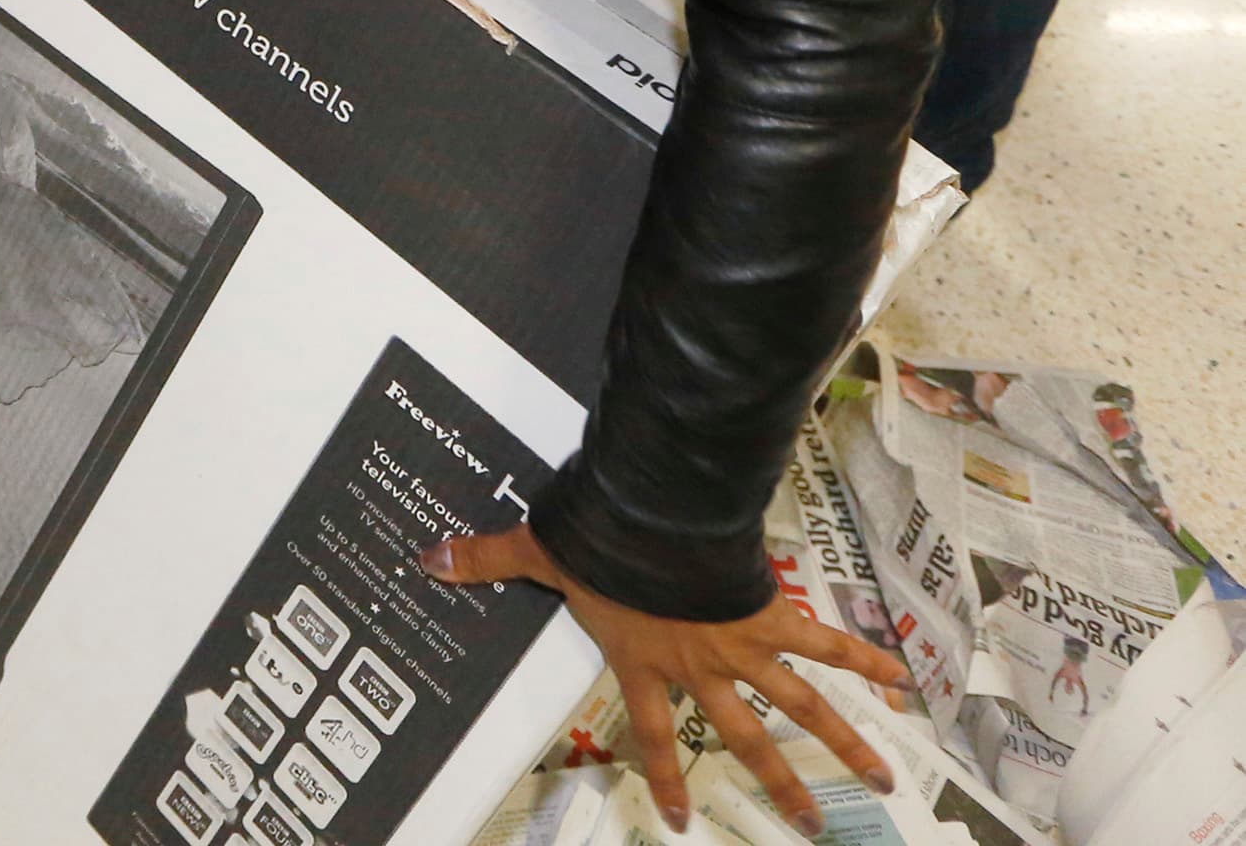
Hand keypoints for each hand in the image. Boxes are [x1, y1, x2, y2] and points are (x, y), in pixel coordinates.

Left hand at [425, 526, 904, 834]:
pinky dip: (864, 657)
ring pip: (799, 703)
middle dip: (780, 784)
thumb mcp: (535, 551)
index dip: (665, 778)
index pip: (652, 734)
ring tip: (883, 776)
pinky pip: (823, 639)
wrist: (652, 519)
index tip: (684, 822)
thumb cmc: (596, 539)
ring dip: (843, 739)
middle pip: (744, 737)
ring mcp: (740, 642)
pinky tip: (903, 681)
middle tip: (812, 828)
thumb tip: (430, 558)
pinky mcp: (770, 610)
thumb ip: (486, 559)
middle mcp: (698, 664)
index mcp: (643, 660)